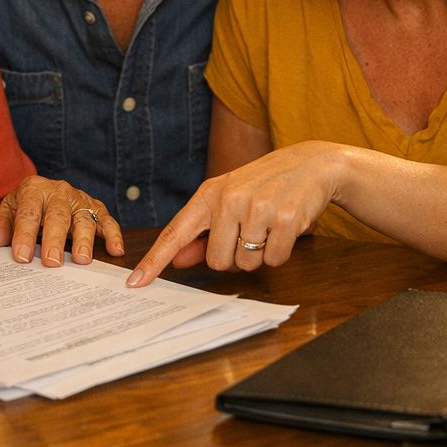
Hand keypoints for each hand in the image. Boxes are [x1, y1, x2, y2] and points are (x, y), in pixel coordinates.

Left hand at [0, 176, 123, 266]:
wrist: (40, 195)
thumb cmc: (24, 209)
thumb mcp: (7, 212)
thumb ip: (0, 224)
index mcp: (33, 189)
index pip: (28, 212)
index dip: (24, 235)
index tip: (22, 256)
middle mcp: (59, 191)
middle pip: (58, 216)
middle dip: (55, 239)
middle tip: (52, 262)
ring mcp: (79, 199)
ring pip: (84, 218)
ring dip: (84, 240)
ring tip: (82, 260)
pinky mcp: (96, 207)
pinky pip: (106, 220)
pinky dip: (113, 234)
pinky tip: (116, 250)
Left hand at [127, 142, 341, 286]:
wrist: (311, 164)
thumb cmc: (265, 185)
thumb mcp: (229, 199)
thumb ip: (203, 232)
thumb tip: (177, 260)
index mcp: (210, 194)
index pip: (175, 232)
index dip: (154, 260)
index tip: (135, 282)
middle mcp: (229, 199)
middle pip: (217, 261)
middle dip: (235, 256)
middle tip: (251, 232)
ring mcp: (257, 209)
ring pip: (246, 264)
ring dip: (260, 255)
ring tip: (269, 226)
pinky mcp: (284, 219)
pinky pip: (274, 260)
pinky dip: (281, 252)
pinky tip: (285, 229)